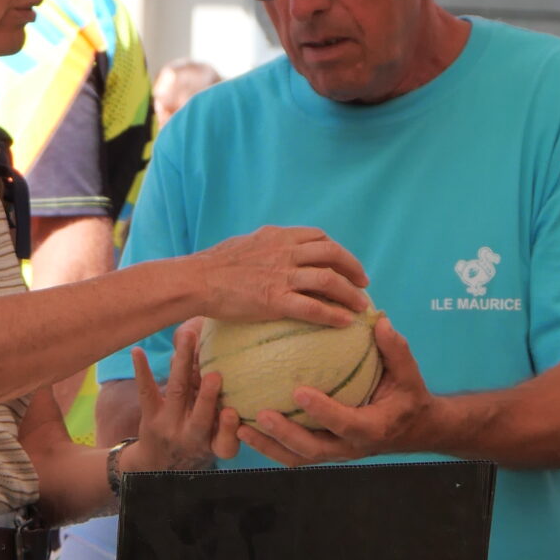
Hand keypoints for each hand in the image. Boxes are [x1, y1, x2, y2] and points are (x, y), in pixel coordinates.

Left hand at [121, 325, 241, 475]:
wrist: (159, 465)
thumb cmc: (199, 447)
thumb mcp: (218, 445)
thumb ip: (231, 424)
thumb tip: (241, 376)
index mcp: (214, 446)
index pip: (225, 443)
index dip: (228, 428)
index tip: (232, 412)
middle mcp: (191, 437)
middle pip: (201, 417)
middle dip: (207, 397)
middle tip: (214, 375)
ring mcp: (169, 424)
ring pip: (178, 392)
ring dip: (183, 364)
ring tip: (188, 337)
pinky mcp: (150, 415)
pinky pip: (147, 391)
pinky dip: (142, 370)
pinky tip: (138, 351)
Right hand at [198, 227, 368, 328]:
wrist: (196, 280)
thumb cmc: (214, 265)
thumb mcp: (246, 244)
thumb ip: (266, 246)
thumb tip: (273, 253)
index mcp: (278, 236)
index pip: (318, 237)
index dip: (337, 250)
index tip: (345, 262)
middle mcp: (284, 252)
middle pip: (332, 254)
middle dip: (353, 268)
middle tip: (363, 282)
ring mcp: (282, 276)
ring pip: (328, 280)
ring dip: (350, 293)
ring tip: (361, 305)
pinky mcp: (275, 300)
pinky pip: (313, 307)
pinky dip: (333, 314)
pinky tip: (344, 322)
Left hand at [239, 316, 436, 465]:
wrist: (411, 429)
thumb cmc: (407, 396)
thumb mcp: (409, 374)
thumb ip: (395, 350)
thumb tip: (380, 321)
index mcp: (372, 428)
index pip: (346, 423)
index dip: (323, 411)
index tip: (299, 391)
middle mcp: (350, 447)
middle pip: (313, 449)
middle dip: (285, 435)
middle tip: (261, 415)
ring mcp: (334, 453)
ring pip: (297, 458)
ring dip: (268, 446)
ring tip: (240, 426)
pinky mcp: (322, 452)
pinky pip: (292, 454)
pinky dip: (268, 445)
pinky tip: (244, 427)